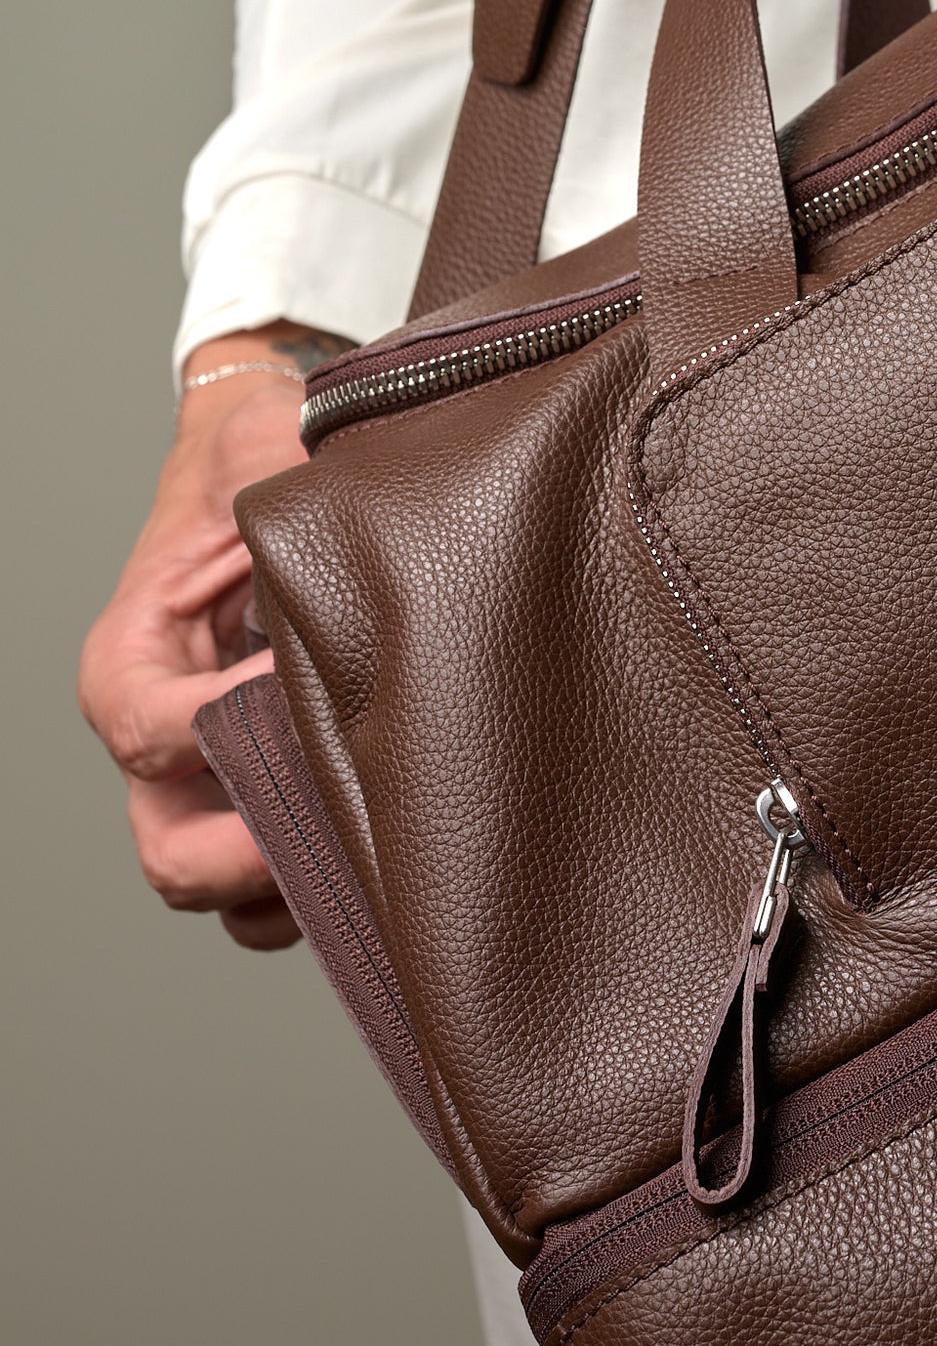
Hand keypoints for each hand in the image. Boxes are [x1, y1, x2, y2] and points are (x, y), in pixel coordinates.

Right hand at [79, 325, 348, 950]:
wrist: (263, 476)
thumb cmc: (251, 468)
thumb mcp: (256, 452)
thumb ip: (284, 470)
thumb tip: (361, 495)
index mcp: (131, 667)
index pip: (156, 733)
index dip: (230, 723)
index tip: (302, 686)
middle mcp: (159, 747)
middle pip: (175, 854)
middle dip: (256, 852)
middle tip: (343, 817)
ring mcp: (210, 791)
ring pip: (229, 895)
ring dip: (299, 885)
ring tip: (381, 844)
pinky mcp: (266, 806)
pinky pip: (277, 894)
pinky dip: (324, 892)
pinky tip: (394, 850)